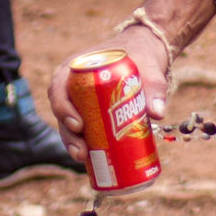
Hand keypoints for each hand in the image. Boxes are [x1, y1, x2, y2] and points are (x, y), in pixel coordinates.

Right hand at [48, 26, 170, 163]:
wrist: (146, 55)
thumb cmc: (142, 56)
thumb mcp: (149, 68)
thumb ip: (155, 87)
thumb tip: (156, 114)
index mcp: (78, 67)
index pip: (59, 87)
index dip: (63, 108)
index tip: (78, 124)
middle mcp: (73, 84)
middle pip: (62, 112)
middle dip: (68, 135)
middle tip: (82, 151)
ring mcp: (80, 100)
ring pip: (69, 124)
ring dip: (73, 143)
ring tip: (84, 158)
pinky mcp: (91, 113)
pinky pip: (82, 130)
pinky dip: (85, 144)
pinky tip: (90, 161)